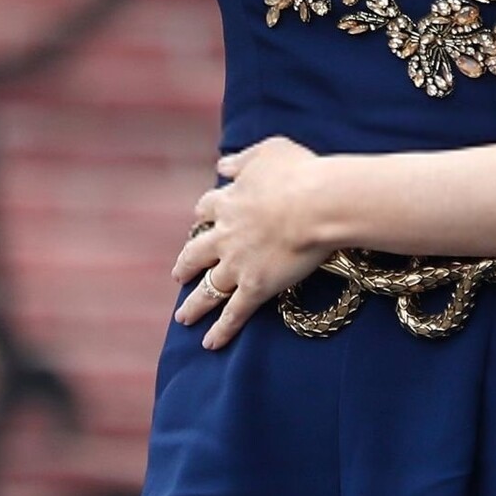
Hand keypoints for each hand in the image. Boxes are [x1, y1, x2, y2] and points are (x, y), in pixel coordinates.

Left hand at [170, 136, 333, 349]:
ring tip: (183, 317)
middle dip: (186, 265)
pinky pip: (234, 314)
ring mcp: (238, 264)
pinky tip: (210, 343)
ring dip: (194, 304)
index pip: (207, 209)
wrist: (317, 204)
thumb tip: (222, 165)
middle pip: (196, 253)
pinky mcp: (255, 287)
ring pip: (208, 288)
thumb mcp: (268, 151)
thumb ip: (242, 160)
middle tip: (178, 274)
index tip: (200, 221)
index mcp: (230, 202)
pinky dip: (221, 330)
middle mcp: (226, 235)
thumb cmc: (300, 173)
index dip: (203, 216)